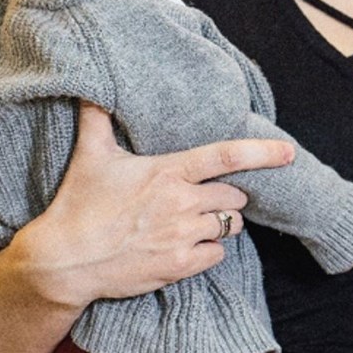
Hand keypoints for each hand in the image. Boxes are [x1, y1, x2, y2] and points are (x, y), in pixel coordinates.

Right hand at [13, 101, 294, 308]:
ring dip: (222, 222)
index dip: (262, 153)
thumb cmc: (77, 205)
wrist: (63, 261)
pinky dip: (210, 250)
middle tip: (204, 196)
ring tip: (197, 219)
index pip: (226, 156)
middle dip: (228, 195)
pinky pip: (217, 256)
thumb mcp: (90, 155)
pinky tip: (189, 244)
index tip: (289, 152)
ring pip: (230, 226)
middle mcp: (181, 203)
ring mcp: (182, 236)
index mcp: (168, 172)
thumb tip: (92, 86)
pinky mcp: (179, 266)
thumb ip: (98, 118)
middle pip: (234, 195)